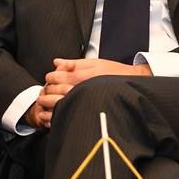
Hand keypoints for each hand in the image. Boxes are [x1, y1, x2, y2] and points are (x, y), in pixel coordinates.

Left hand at [27, 58, 149, 128]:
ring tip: (45, 104)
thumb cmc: (115, 74)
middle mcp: (79, 88)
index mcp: (80, 75)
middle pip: (53, 89)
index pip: (54, 76)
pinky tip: (52, 117)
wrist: (134, 86)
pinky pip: (67, 115)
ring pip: (57, 103)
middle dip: (46, 91)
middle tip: (44, 93)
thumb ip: (73, 63)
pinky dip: (55, 116)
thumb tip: (56, 62)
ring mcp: (83, 101)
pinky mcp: (86, 111)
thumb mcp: (94, 63)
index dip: (49, 78)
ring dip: (48, 104)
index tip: (50, 80)